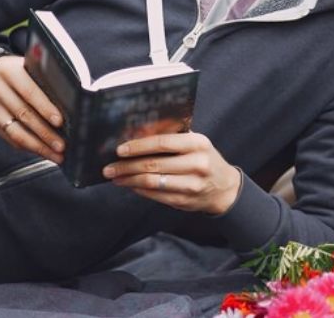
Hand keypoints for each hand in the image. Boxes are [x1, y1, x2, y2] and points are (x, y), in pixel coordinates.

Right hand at [0, 55, 64, 162]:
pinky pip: (10, 138)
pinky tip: (42, 151)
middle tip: (61, 145)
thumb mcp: (28, 68)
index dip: (45, 108)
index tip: (59, 122)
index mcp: (9, 71)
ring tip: (55, 154)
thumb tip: (67, 105)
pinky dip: (28, 147)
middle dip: (45, 133)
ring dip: (38, 146)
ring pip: (16, 131)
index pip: (29, 92)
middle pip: (24, 114)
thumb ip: (44, 81)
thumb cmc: (18, 72)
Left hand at [103, 132, 241, 214]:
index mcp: (198, 144)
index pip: (162, 143)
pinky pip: (156, 196)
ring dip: (129, 180)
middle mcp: (197, 164)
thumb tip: (138, 133)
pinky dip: (139, 190)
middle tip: (109, 167)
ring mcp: (191, 185)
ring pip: (152, 182)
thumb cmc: (204, 159)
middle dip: (127, 166)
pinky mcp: (184, 201)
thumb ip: (173, 137)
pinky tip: (130, 185)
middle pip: (154, 164)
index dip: (138, 146)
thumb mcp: (195, 143)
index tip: (120, 149)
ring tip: (115, 177)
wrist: (224, 188)